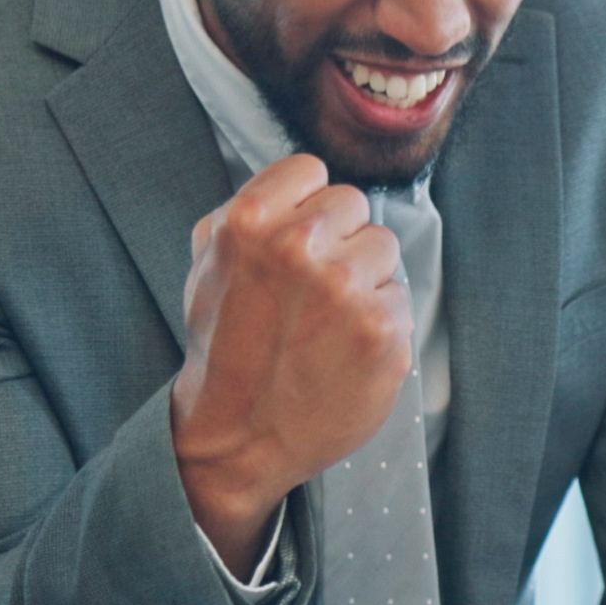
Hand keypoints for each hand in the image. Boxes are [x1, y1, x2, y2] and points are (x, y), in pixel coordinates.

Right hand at [170, 154, 412, 570]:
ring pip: (382, 247)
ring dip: (364, 278)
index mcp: (249, 221)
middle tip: (312, 289)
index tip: (299, 239)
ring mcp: (345, 289)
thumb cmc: (223, 350)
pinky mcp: (383, 329)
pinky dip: (380, 322)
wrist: (239, 435)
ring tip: (328, 320)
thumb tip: (294, 185)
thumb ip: (245, 214)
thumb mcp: (206, 266)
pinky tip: (346, 350)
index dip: (306, 206)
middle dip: (337, 240)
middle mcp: (299, 247)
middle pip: (353, 204)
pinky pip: (399, 297)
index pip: (311, 170)